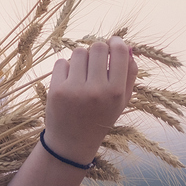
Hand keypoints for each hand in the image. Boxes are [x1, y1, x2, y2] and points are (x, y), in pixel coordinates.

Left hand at [43, 35, 137, 163]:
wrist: (72, 143)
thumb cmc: (100, 118)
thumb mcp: (122, 101)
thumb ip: (129, 74)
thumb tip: (128, 47)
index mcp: (116, 92)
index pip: (119, 51)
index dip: (116, 43)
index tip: (113, 44)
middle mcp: (97, 90)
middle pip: (98, 47)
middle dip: (98, 51)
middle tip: (96, 63)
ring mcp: (75, 90)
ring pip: (79, 52)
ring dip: (81, 59)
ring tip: (82, 75)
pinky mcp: (56, 90)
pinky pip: (62, 62)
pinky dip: (66, 69)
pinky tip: (69, 83)